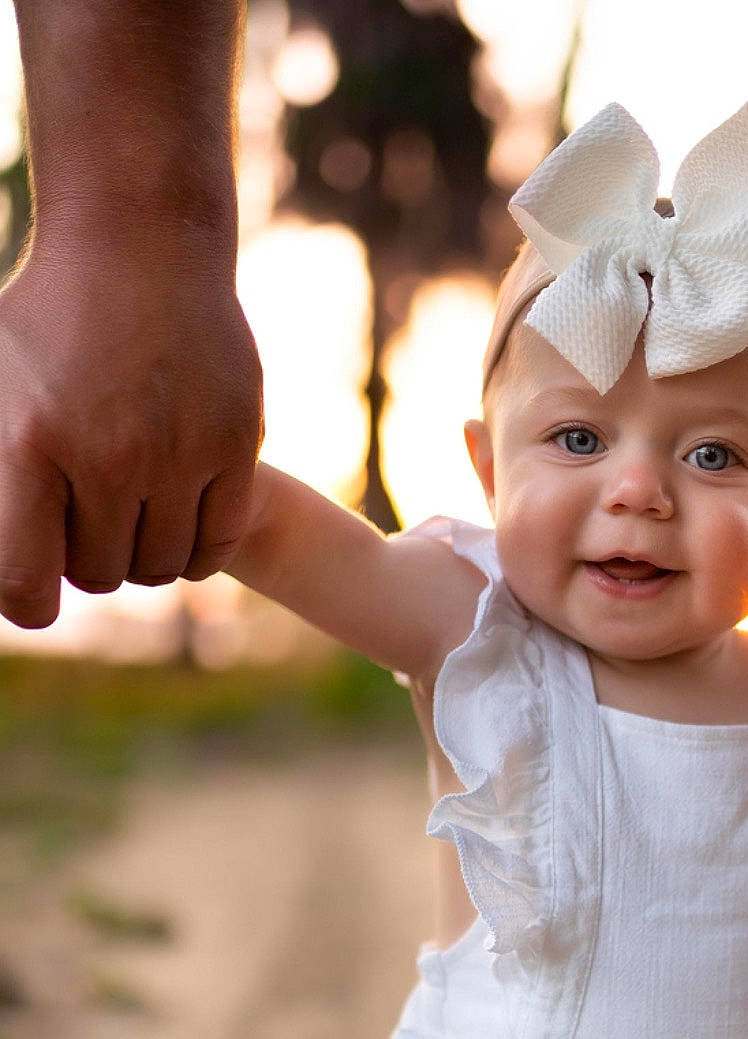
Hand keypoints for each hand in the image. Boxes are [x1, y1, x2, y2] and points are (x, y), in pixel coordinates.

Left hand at [0, 228, 262, 627]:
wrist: (142, 241)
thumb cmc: (52, 313)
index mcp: (30, 443)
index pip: (27, 582)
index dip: (29, 601)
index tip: (35, 591)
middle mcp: (108, 456)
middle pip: (100, 574)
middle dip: (90, 557)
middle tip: (89, 518)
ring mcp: (178, 454)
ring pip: (160, 567)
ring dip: (144, 555)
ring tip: (133, 513)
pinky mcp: (234, 446)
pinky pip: (215, 545)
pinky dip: (195, 549)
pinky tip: (177, 519)